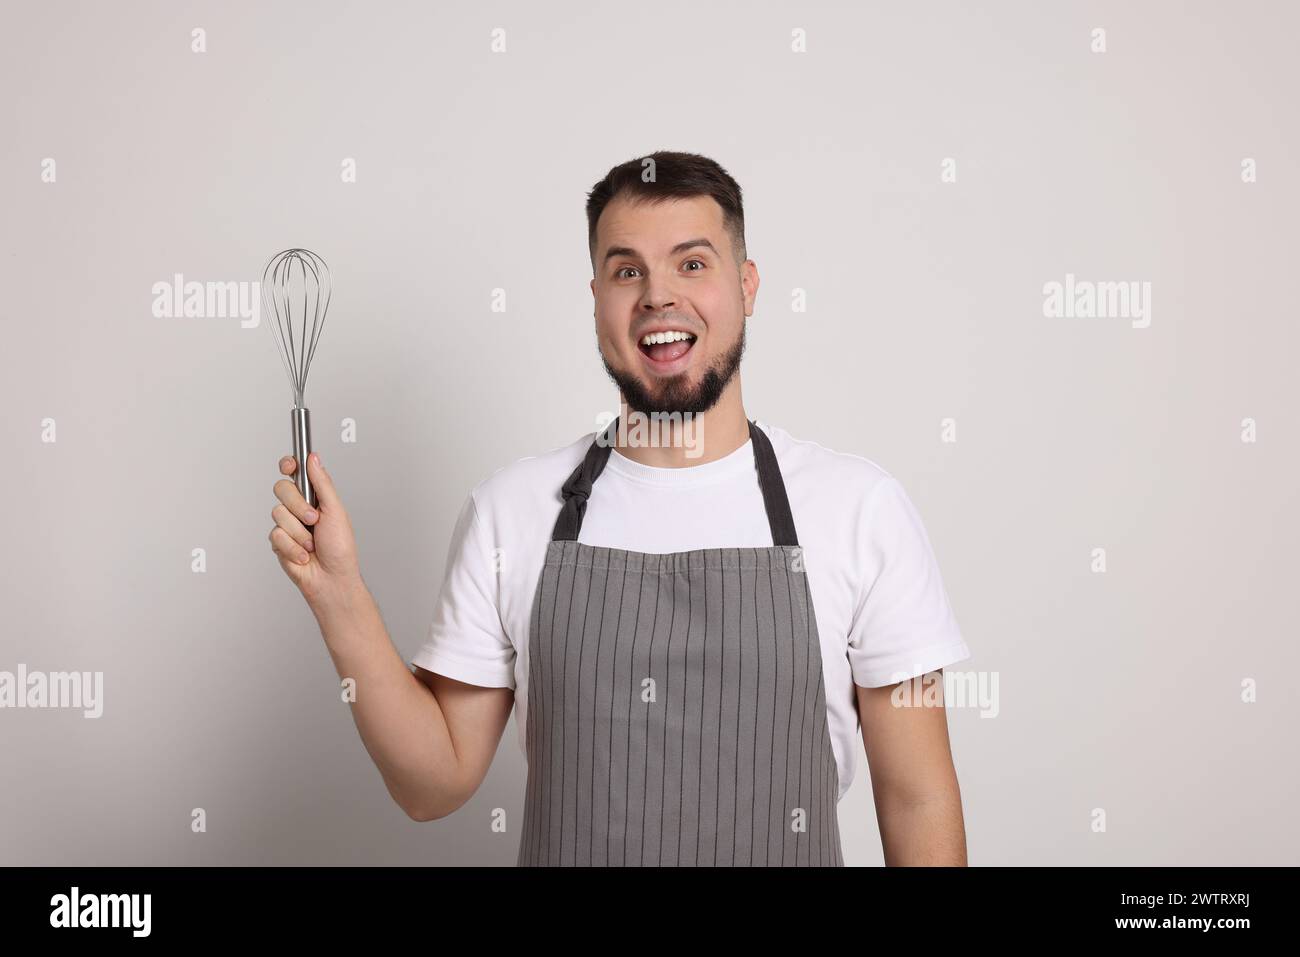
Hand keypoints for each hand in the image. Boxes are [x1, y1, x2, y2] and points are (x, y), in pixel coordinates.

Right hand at [268, 452, 361, 606]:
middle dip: (298, 505)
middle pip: (281, 489)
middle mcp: (298, 508)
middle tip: (313, 520)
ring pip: (278, 513)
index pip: (295, 473)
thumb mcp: (335, 510)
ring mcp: (287, 524)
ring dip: (299, 532)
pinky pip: (276, 535)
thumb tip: (313, 458)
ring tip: (312, 544)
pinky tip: (303, 555)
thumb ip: (322, 483)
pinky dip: (292, 547)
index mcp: (314, 497)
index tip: (290, 465)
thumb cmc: (340, 547)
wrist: (331, 578)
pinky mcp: (278, 542)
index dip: (288, 465)